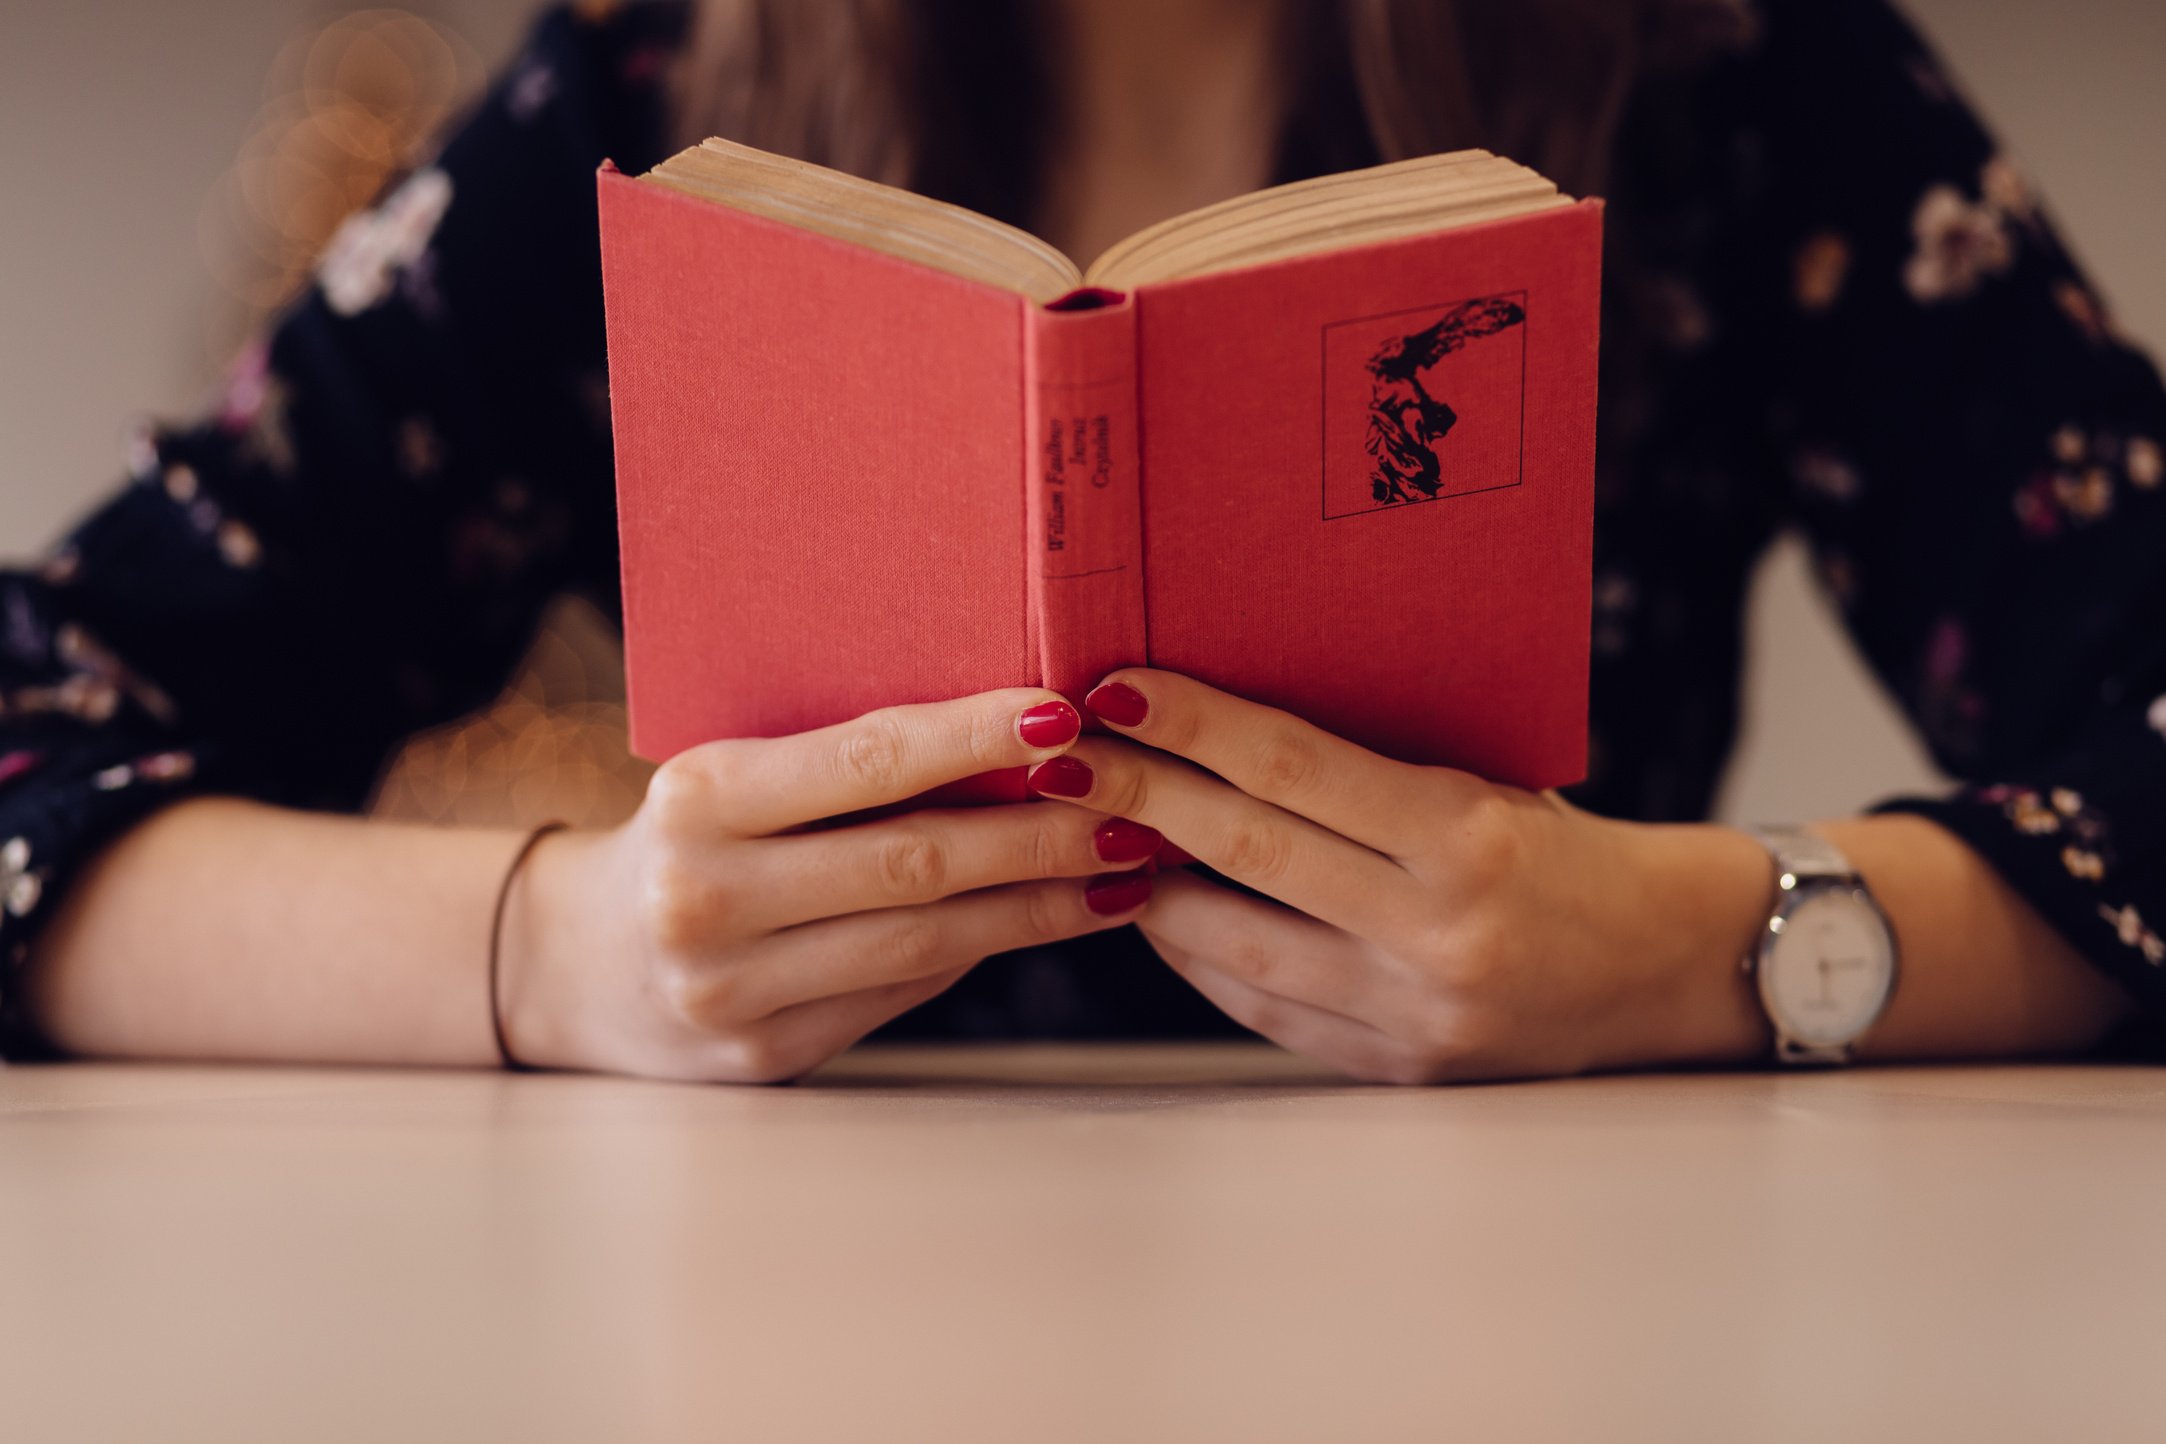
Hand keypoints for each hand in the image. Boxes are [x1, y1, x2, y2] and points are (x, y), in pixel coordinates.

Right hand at [499, 689, 1161, 1081]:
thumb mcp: (732, 779)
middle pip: (914, 861)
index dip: (974, 736)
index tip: (1066, 712)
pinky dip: (984, 949)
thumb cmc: (689, 840)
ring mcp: (733, 991)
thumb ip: (844, 768)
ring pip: (925, 942)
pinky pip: (902, 993)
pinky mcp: (767, 1056)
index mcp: (699, 799)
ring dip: (1039, 905)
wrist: (574, 965)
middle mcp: (707, 898)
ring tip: (1122, 870)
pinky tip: (1048, 919)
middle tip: (1134, 808)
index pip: (865, 759)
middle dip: (1040, 835)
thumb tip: (1019, 741)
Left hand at [1031, 669, 1774, 1083]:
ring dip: (1148, 886)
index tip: (1115, 689)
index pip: (1294, 768)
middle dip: (1138, 795)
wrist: (1665, 965)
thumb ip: (1373, 766)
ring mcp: (1412, 1013)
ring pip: (1234, 946)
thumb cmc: (1566, 848)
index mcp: (1466, 837)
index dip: (1193, 725)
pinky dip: (1202, 958)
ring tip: (1089, 831)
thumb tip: (1226, 719)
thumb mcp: (1490, 781)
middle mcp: (1435, 931)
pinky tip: (1160, 912)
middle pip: (1245, 852)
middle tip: (1062, 753)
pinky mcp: (1397, 1067)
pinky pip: (1265, 1008)